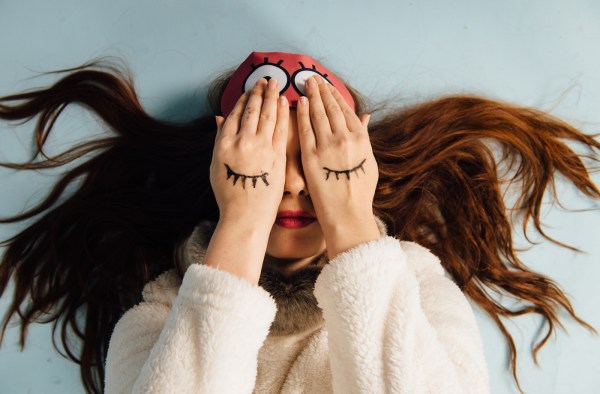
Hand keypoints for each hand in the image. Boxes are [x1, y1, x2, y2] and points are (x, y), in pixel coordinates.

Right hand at [211, 77, 288, 227]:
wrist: (245, 216)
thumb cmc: (229, 194)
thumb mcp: (215, 165)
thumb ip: (219, 139)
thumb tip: (219, 118)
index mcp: (224, 143)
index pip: (234, 114)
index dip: (243, 100)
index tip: (248, 90)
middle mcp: (241, 141)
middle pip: (252, 110)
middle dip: (259, 92)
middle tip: (265, 79)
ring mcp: (261, 147)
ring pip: (267, 115)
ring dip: (271, 96)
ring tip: (275, 84)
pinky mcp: (277, 155)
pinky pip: (280, 128)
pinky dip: (282, 113)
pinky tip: (284, 102)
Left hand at [296, 75, 377, 232]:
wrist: (347, 213)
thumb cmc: (359, 191)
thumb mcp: (369, 161)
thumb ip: (364, 136)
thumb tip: (366, 117)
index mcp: (361, 139)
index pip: (346, 110)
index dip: (335, 95)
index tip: (327, 85)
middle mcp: (345, 138)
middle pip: (331, 108)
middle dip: (321, 90)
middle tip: (312, 78)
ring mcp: (328, 146)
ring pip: (318, 114)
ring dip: (311, 96)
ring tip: (305, 83)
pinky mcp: (311, 156)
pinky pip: (305, 129)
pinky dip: (302, 114)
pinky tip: (298, 102)